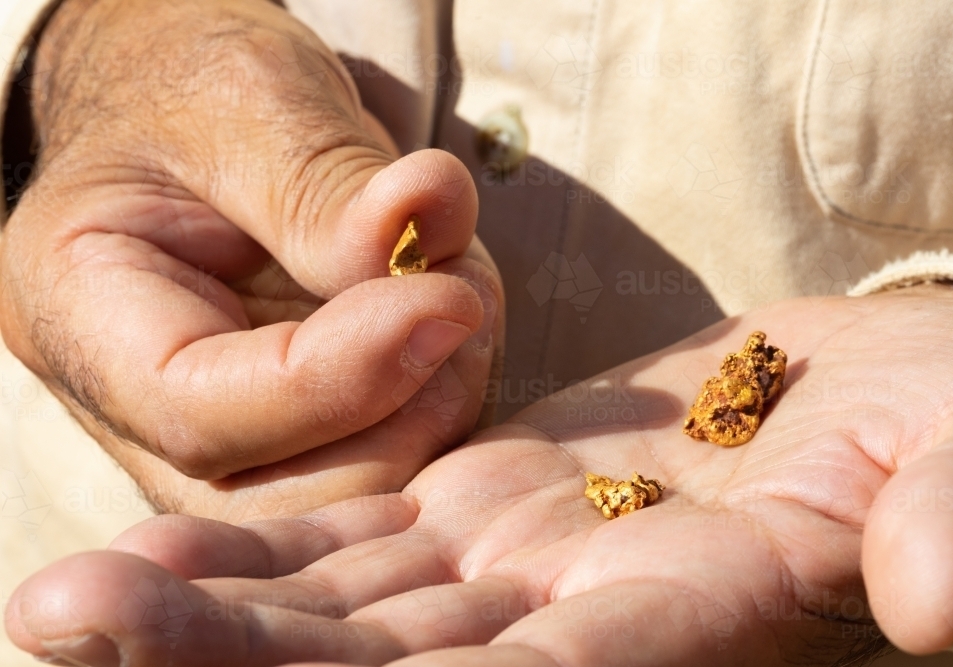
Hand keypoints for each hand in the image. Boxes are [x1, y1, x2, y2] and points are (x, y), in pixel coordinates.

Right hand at [0, 0, 503, 519]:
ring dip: (443, 394)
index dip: (341, 378)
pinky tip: (452, 306)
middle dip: (404, 410)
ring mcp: (238, 431)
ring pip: (356, 488)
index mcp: (86, 316)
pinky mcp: (308, 428)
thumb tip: (425, 223)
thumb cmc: (199, 91)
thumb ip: (325, 183)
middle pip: (284, 492)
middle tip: (464, 298)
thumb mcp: (246, 99)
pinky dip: (448, 386)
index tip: (449, 301)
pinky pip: (396, 450)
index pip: (198, 412)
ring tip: (461, 282)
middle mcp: (148, 408)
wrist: (204, 116)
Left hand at [7, 288, 952, 664]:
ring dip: (209, 609)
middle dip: (230, 660)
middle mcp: (583, 622)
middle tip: (62, 623)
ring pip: (346, 610)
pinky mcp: (496, 501)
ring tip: (61, 601)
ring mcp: (526, 566)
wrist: (891, 383)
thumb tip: (942, 596)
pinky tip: (160, 548)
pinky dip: (263, 545)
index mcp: (696, 626)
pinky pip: (361, 539)